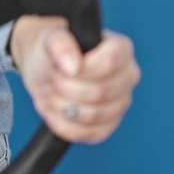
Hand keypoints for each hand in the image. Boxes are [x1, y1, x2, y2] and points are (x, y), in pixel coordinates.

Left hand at [11, 16, 140, 143]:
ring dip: (61, 106)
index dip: (82, 68)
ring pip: (93, 116)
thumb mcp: (50, 39)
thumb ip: (61, 43)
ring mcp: (120, 104)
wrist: (46, 71)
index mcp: (121, 49)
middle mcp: (127, 77)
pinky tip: (55, 110)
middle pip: (100, 92)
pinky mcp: (107, 127)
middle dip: (65, 87)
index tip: (64, 67)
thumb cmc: (53, 52)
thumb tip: (73, 66)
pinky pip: (87, 134)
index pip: (110, 63)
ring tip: (53, 92)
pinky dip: (63, 124)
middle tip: (52, 79)